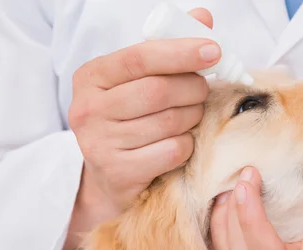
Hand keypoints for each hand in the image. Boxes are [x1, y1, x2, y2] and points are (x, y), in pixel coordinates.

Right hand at [58, 9, 217, 249]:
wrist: (110, 177)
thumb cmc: (130, 120)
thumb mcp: (140, 81)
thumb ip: (168, 50)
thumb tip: (203, 18)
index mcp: (91, 76)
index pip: (140, 56)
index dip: (181, 52)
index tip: (214, 51)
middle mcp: (88, 109)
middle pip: (159, 91)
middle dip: (193, 89)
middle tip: (204, 91)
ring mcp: (100, 143)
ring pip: (170, 122)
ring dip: (193, 117)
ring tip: (192, 116)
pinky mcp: (118, 171)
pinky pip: (173, 151)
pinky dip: (187, 145)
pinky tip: (181, 142)